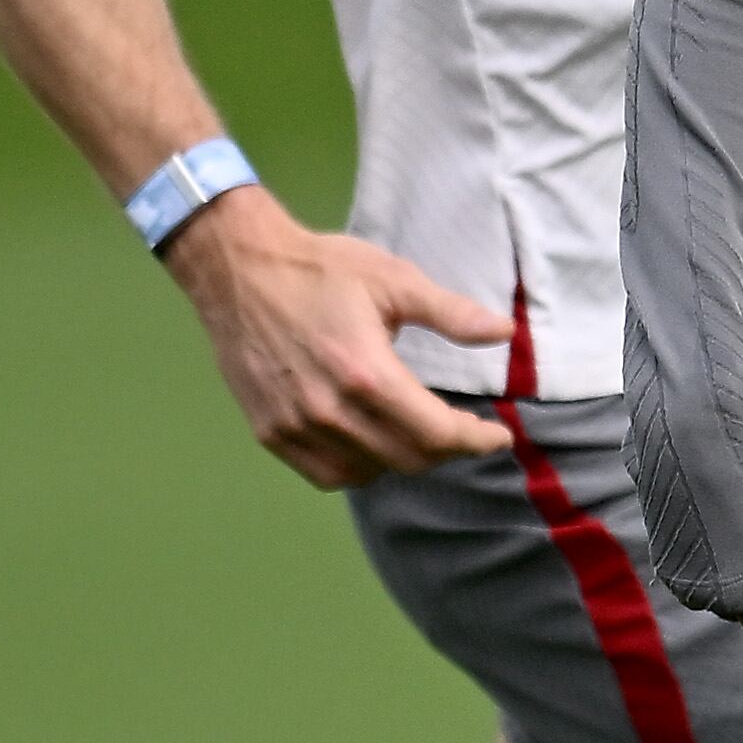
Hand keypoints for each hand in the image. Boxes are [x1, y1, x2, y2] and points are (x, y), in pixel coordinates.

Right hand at [163, 193, 517, 484]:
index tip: (498, 434)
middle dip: (446, 449)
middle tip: (461, 428)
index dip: (476, 440)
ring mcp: (296, 426)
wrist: (238, 269)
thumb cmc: (318, 269)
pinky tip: (370, 441)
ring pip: (370, 473)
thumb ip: (453, 313)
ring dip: (403, 458)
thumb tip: (504, 332)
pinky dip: (359, 467)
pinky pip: (327, 474)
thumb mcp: (394, 280)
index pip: (437, 433)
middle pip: (408, 459)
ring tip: (415, 430)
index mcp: (367, 373)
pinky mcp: (270, 432)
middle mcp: (330, 410)